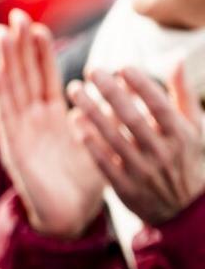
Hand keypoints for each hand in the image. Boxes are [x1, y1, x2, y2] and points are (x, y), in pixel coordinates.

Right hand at [0, 10, 104, 238]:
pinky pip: (5, 114)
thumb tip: (100, 94)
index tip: (37, 25)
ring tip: (1, 32)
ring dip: (6, 60)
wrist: (69, 217)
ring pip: (11, 88)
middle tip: (15, 15)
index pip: (44, 76)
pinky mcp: (13, 146)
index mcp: (51, 117)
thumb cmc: (83, 183)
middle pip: (23, 74)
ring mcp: (20, 131)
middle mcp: (32, 119)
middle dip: (19, 46)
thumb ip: (96, 118)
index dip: (39, 52)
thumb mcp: (97, 142)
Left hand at [67, 63, 204, 225]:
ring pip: (113, 138)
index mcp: (181, 136)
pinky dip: (89, 141)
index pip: (160, 106)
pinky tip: (75, 120)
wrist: (183, 211)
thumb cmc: (185, 157)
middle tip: (91, 69)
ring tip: (74, 89)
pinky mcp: (125, 188)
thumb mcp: (194, 128)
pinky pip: (103, 162)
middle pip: (132, 119)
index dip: (141, 85)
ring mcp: (143, 172)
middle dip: (110, 92)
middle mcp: (162, 154)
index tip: (122, 66)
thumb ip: (182, 93)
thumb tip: (176, 57)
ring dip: (91, 112)